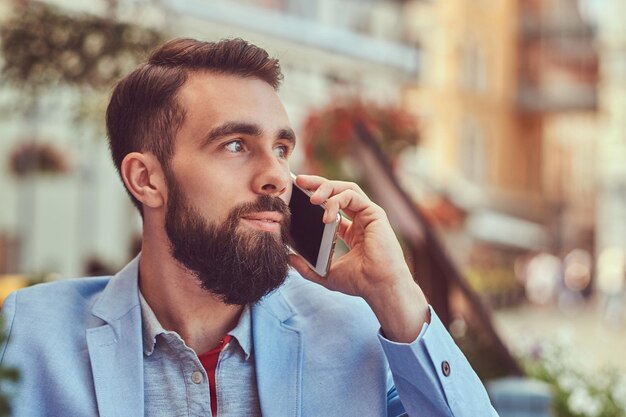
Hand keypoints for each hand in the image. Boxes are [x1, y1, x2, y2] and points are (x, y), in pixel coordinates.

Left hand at [288, 175, 429, 342]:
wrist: (378, 287)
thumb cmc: (358, 282)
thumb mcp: (325, 275)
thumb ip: (307, 267)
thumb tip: (288, 258)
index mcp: (351, 231)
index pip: (331, 205)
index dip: (315, 197)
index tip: (296, 194)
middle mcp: (360, 219)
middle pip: (337, 191)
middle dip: (318, 183)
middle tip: (299, 181)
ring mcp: (368, 215)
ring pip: (346, 188)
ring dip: (326, 188)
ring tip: (311, 198)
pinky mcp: (374, 213)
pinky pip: (352, 196)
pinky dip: (336, 201)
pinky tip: (326, 215)